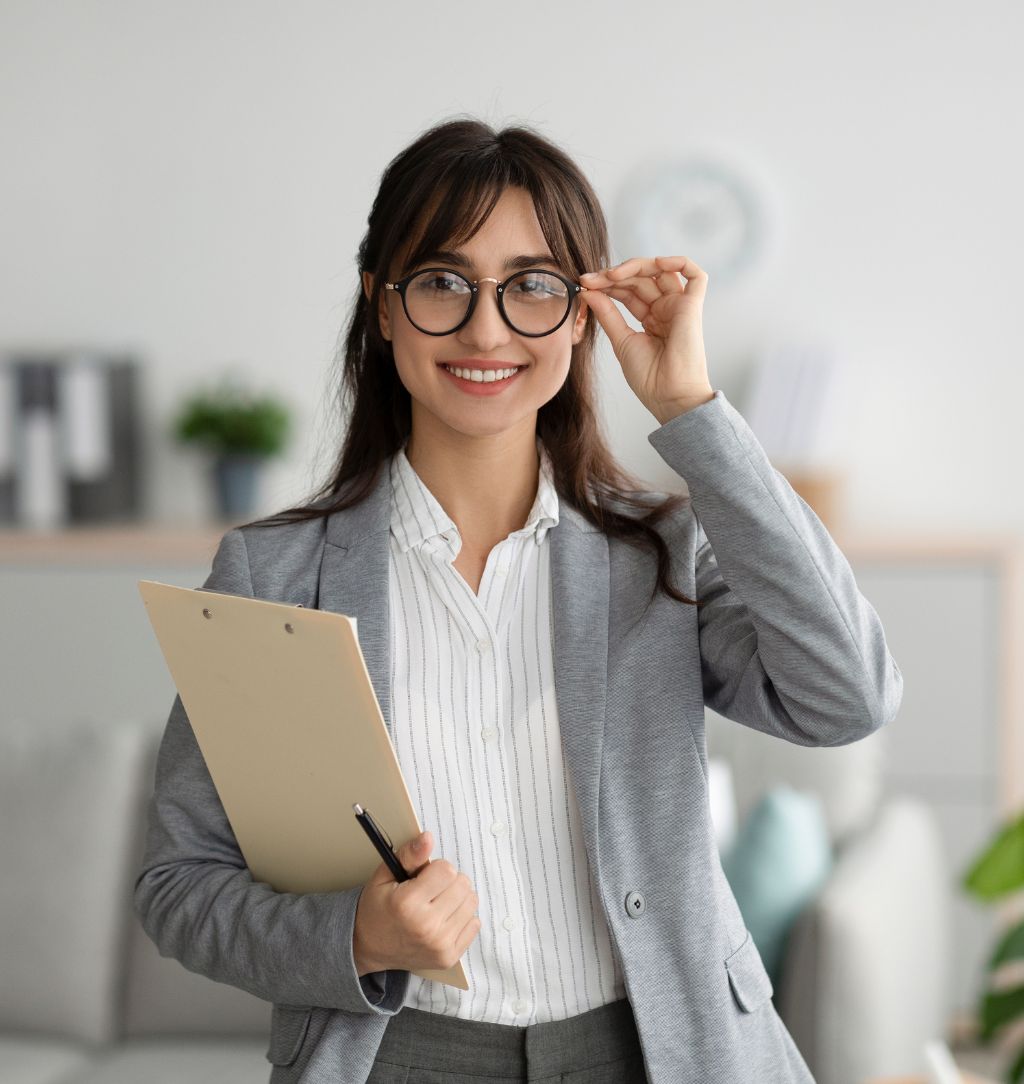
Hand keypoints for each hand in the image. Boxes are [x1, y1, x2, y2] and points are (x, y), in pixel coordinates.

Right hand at [352, 830, 481, 975]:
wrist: (369, 947)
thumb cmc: (378, 907)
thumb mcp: (385, 876)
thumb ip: (408, 855)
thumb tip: (428, 838)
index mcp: (407, 904)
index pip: (447, 870)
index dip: (436, 868)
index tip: (424, 877)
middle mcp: (426, 926)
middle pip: (463, 885)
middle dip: (449, 881)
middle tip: (431, 891)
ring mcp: (439, 945)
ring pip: (471, 902)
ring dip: (457, 898)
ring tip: (437, 904)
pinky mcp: (448, 957)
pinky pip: (474, 924)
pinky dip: (462, 917)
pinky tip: (443, 919)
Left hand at [579, 256, 714, 424]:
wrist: (668, 396)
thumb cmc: (649, 378)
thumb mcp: (621, 341)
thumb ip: (607, 314)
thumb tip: (588, 290)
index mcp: (651, 319)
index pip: (628, 290)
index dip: (607, 284)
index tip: (584, 284)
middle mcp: (666, 310)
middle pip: (641, 278)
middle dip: (614, 275)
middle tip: (590, 279)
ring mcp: (680, 307)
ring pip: (661, 271)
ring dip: (635, 267)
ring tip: (611, 275)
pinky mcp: (693, 306)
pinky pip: (695, 275)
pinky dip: (678, 262)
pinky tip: (655, 262)